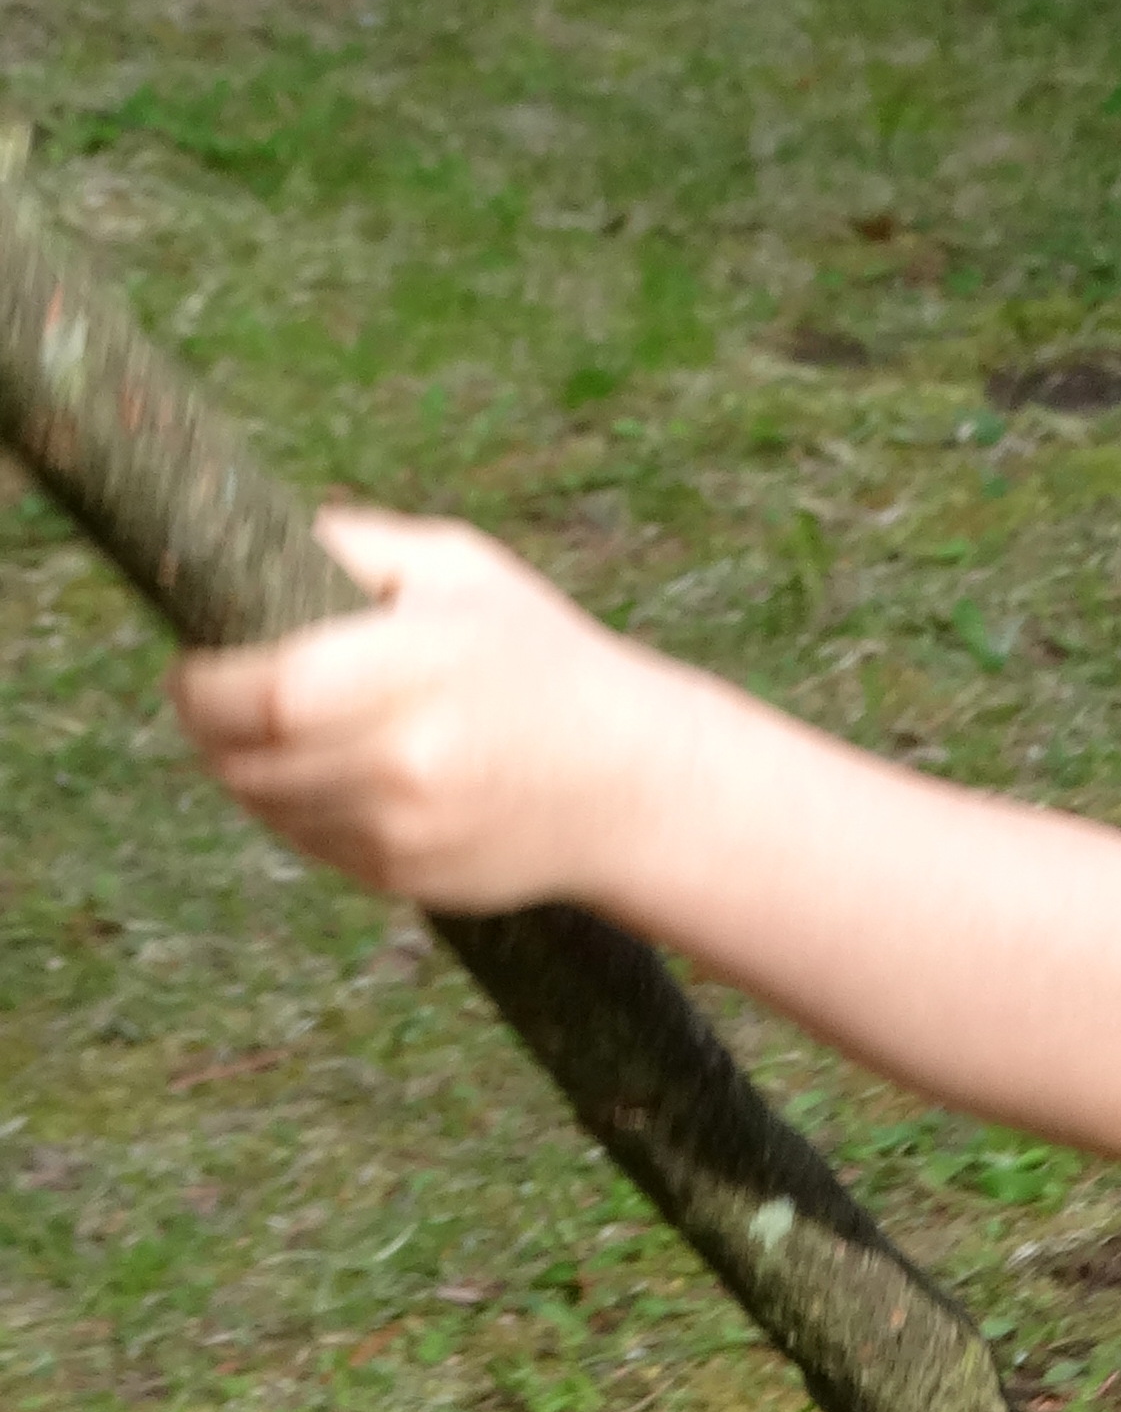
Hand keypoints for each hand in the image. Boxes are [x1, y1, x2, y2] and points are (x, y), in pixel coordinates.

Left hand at [171, 505, 677, 909]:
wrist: (634, 785)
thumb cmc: (542, 659)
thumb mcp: (464, 571)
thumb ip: (359, 543)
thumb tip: (255, 532)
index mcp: (414, 674)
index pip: (259, 692)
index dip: (202, 681)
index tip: (195, 657)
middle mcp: (403, 765)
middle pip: (241, 757)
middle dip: (207, 722)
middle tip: (212, 689)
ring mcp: (400, 833)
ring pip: (263, 804)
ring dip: (245, 766)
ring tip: (275, 725)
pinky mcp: (401, 879)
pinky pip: (305, 841)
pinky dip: (295, 806)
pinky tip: (333, 770)